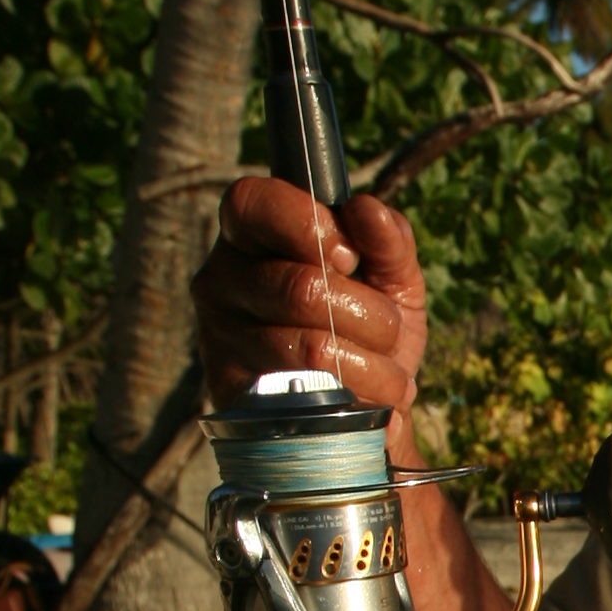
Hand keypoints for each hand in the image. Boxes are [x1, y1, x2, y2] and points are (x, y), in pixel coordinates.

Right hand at [193, 174, 428, 421]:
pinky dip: (357, 399)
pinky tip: (370, 402)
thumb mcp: (392, 277)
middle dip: (370, 314)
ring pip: (309, 347)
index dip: (308, 223)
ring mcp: (219, 337)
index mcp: (252, 235)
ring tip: (391, 376)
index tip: (350, 257)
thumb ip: (387, 239)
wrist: (365, 408)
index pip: (253, 202)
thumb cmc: (369, 326)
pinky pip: (304, 396)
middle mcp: (221, 280)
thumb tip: (366, 209)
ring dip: (373, 366)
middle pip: (301, 287)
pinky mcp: (230, 393)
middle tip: (387, 329)